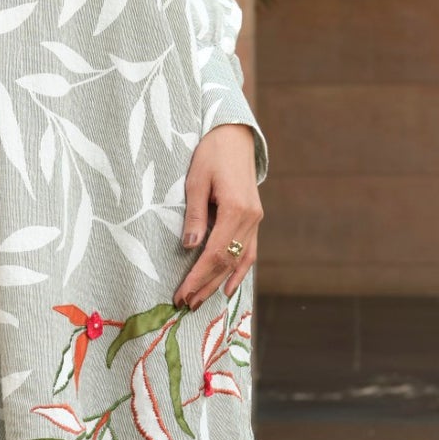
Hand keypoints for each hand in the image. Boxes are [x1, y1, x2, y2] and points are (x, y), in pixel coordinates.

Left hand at [175, 123, 261, 306]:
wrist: (234, 136)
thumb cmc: (211, 154)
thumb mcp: (196, 181)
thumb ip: (194, 215)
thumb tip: (190, 246)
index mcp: (236, 209)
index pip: (214, 253)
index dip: (198, 277)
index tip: (182, 293)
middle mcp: (251, 218)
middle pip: (227, 262)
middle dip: (205, 285)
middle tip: (186, 304)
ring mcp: (256, 220)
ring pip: (240, 260)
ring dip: (220, 282)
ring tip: (201, 301)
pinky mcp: (255, 218)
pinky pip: (249, 251)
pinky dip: (240, 271)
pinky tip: (228, 286)